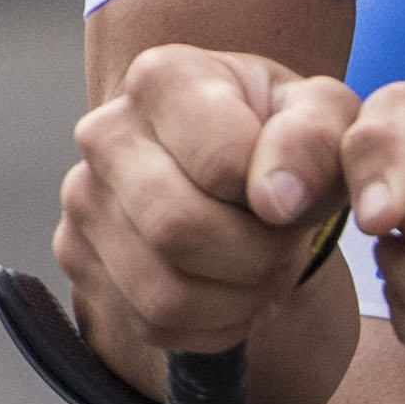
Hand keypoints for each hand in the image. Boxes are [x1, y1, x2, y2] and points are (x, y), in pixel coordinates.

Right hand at [53, 43, 355, 374]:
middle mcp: (106, 133)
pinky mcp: (76, 256)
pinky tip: (226, 287)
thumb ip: (320, 138)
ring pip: (164, 293)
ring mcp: (83, 198)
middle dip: (255, 257)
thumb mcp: (327, 119)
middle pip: (178, 231)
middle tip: (282, 243)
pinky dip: (209, 324)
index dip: (277, 200)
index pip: (221, 165)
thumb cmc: (283, 137)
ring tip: (258, 265)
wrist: (240, 168)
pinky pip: (150, 324)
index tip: (292, 197)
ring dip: (237, 298)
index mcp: (165, 79)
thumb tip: (277, 198)